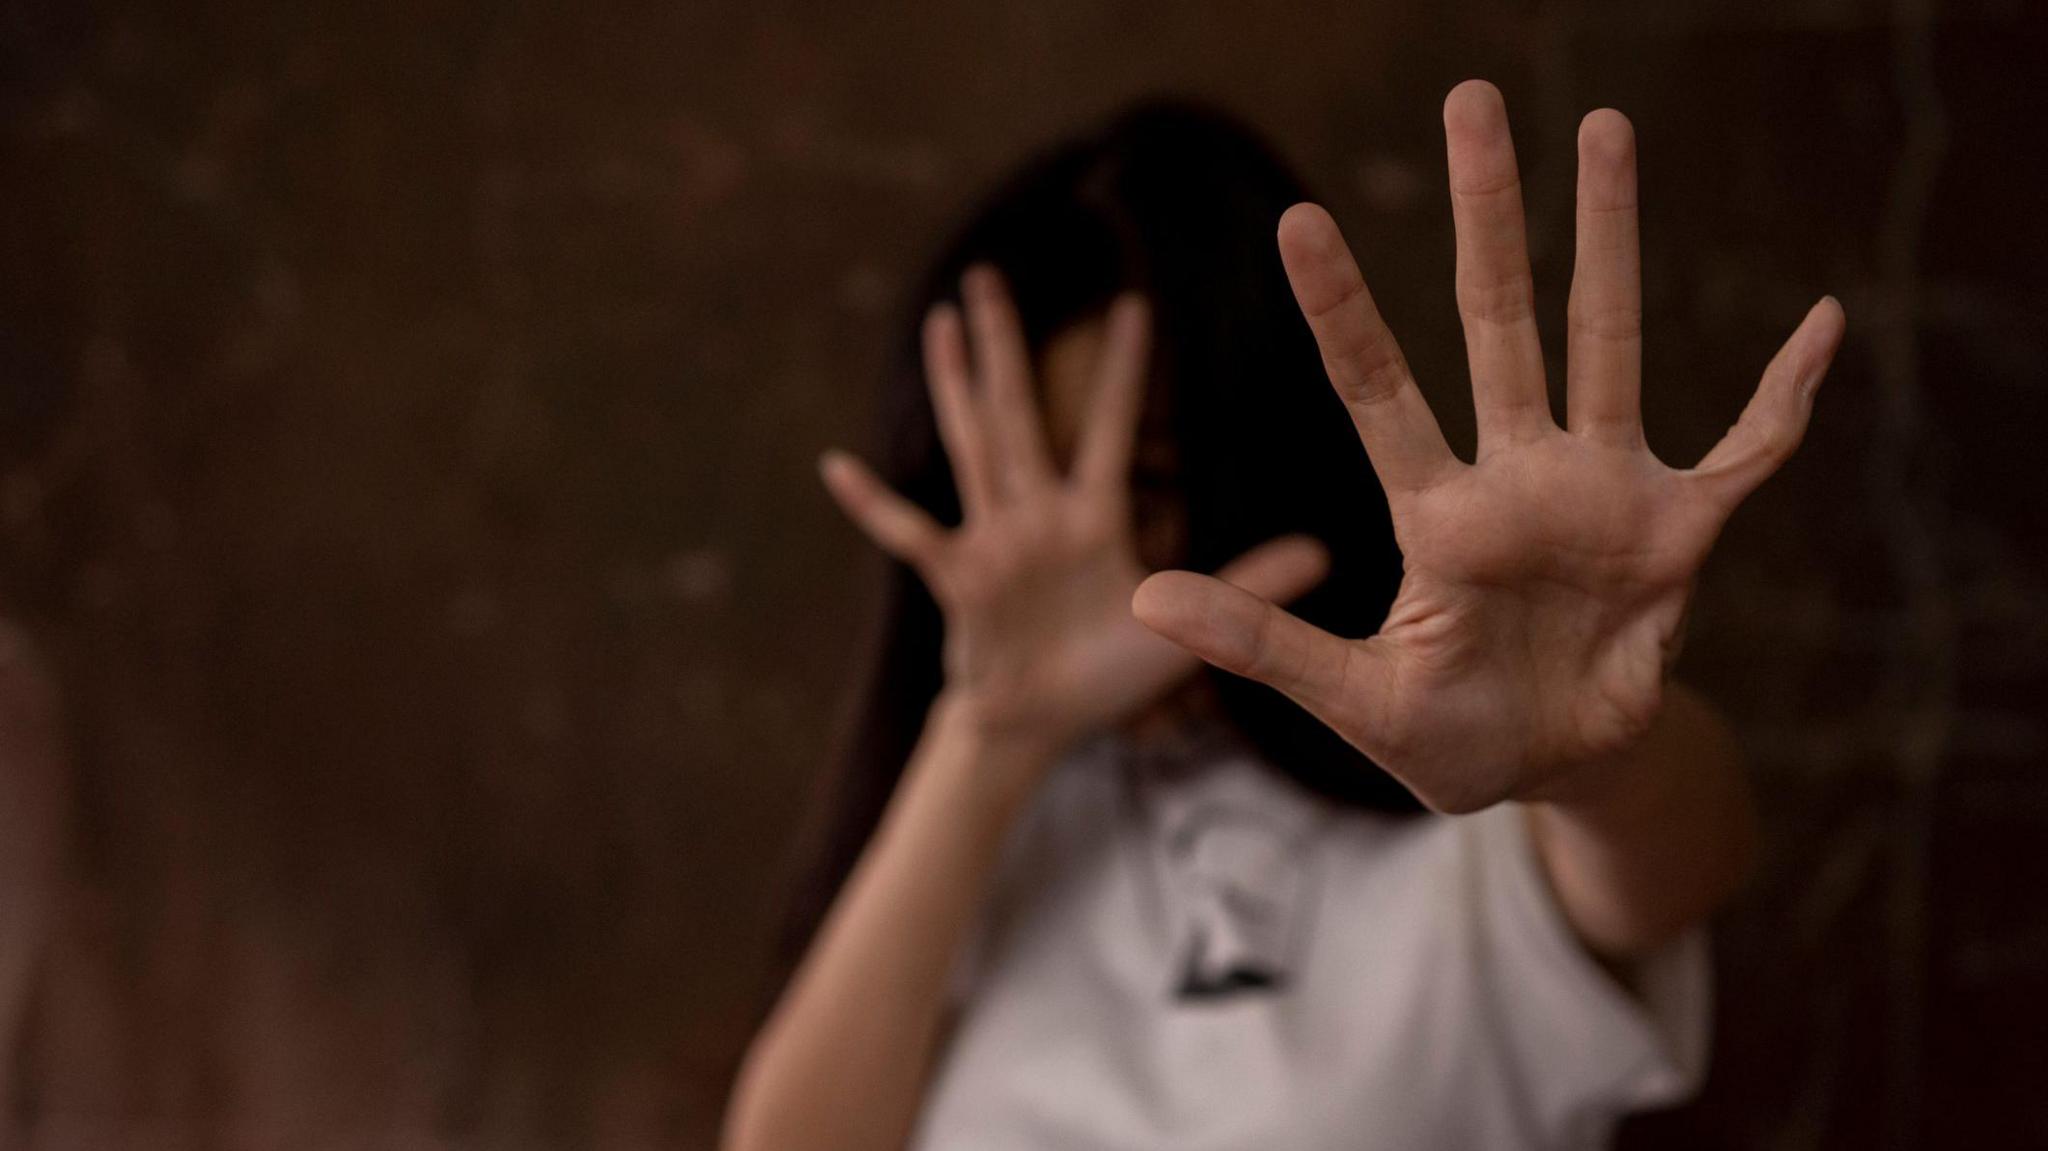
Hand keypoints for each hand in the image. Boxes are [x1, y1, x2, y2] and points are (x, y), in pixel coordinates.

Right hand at [823, 267, 1327, 762]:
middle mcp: (1036, 515)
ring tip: (940, 323)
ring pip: (971, 447)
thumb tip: (1326, 552)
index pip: (1106, 428)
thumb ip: (1247, 585)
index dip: (1120, 370)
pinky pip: (911, 534)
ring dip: (955, 386)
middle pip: (1019, 413)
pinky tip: (837, 465)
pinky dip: (874, 503)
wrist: (1038, 726)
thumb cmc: (1105, 675)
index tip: (1136, 303)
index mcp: (1090, 518)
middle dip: (1008, 346)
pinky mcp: (958, 580)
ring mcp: (992, 542)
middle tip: (990, 273)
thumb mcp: (1180, 628)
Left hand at [1133, 81, 1843, 812]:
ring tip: (1606, 126)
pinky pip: (1747, 451)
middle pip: (1497, 321)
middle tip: (1471, 99)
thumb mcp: (1352, 700)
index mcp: (1435, 516)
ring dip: (1612, 240)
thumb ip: (1260, 646)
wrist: (1553, 772)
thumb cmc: (1447, 736)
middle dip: (1485, 215)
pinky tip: (1821, 321)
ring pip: (1608, 342)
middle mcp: (1516, 478)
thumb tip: (1143, 599)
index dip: (1341, 309)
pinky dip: (1786, 395)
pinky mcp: (1680, 532)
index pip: (1376, 389)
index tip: (1296, 220)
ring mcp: (1601, 493)